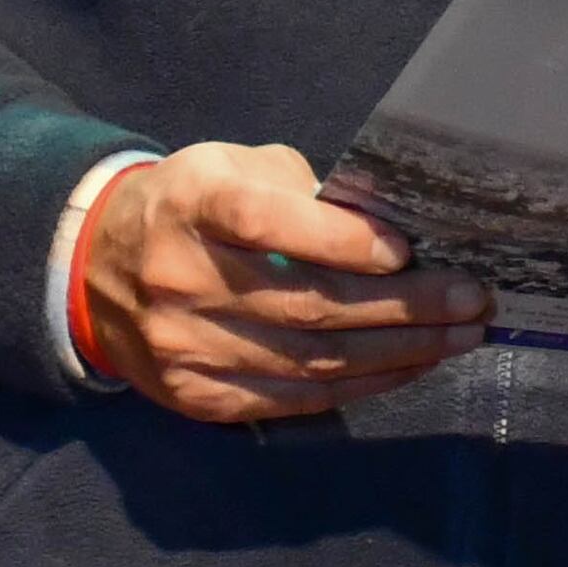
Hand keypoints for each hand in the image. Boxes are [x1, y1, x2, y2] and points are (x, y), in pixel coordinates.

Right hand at [84, 144, 488, 422]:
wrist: (95, 268)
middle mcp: (181, 278)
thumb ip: (303, 189)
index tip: (409, 250)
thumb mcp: (232, 167)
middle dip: (404, 306)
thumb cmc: (192, 206)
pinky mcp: (196, 394)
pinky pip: (295, 398)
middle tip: (472, 300)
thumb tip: (392, 221)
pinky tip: (411, 366)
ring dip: (400, 352)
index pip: (267, 221)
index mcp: (193, 206)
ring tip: (460, 335)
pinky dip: (363, 385)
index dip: (342, 240)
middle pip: (307, 304)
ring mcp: (185, 345)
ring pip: (311, 361)